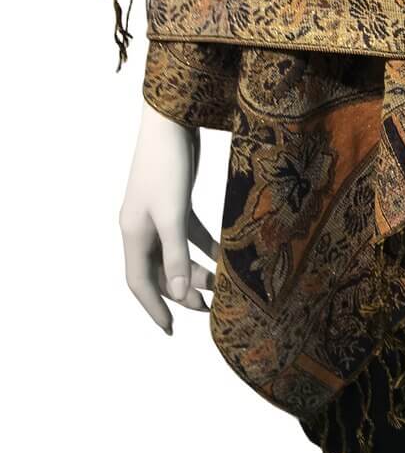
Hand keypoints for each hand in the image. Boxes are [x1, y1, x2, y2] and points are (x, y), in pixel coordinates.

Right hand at [119, 102, 219, 333]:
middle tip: (207, 308)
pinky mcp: (175, 200)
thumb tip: (177, 291)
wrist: (170, 122)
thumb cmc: (166, 166)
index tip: (171, 330)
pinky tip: (222, 255)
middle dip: (179, 291)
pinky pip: (187, 232)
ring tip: (220, 284)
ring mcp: (158, 214)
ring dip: (193, 269)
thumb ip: (175, 252)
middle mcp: (142, 227)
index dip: (154, 307)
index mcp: (133, 234)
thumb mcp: (173, 213)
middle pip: (158, 270)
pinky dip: (202, 245)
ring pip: (174, 252)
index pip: (139, 282)